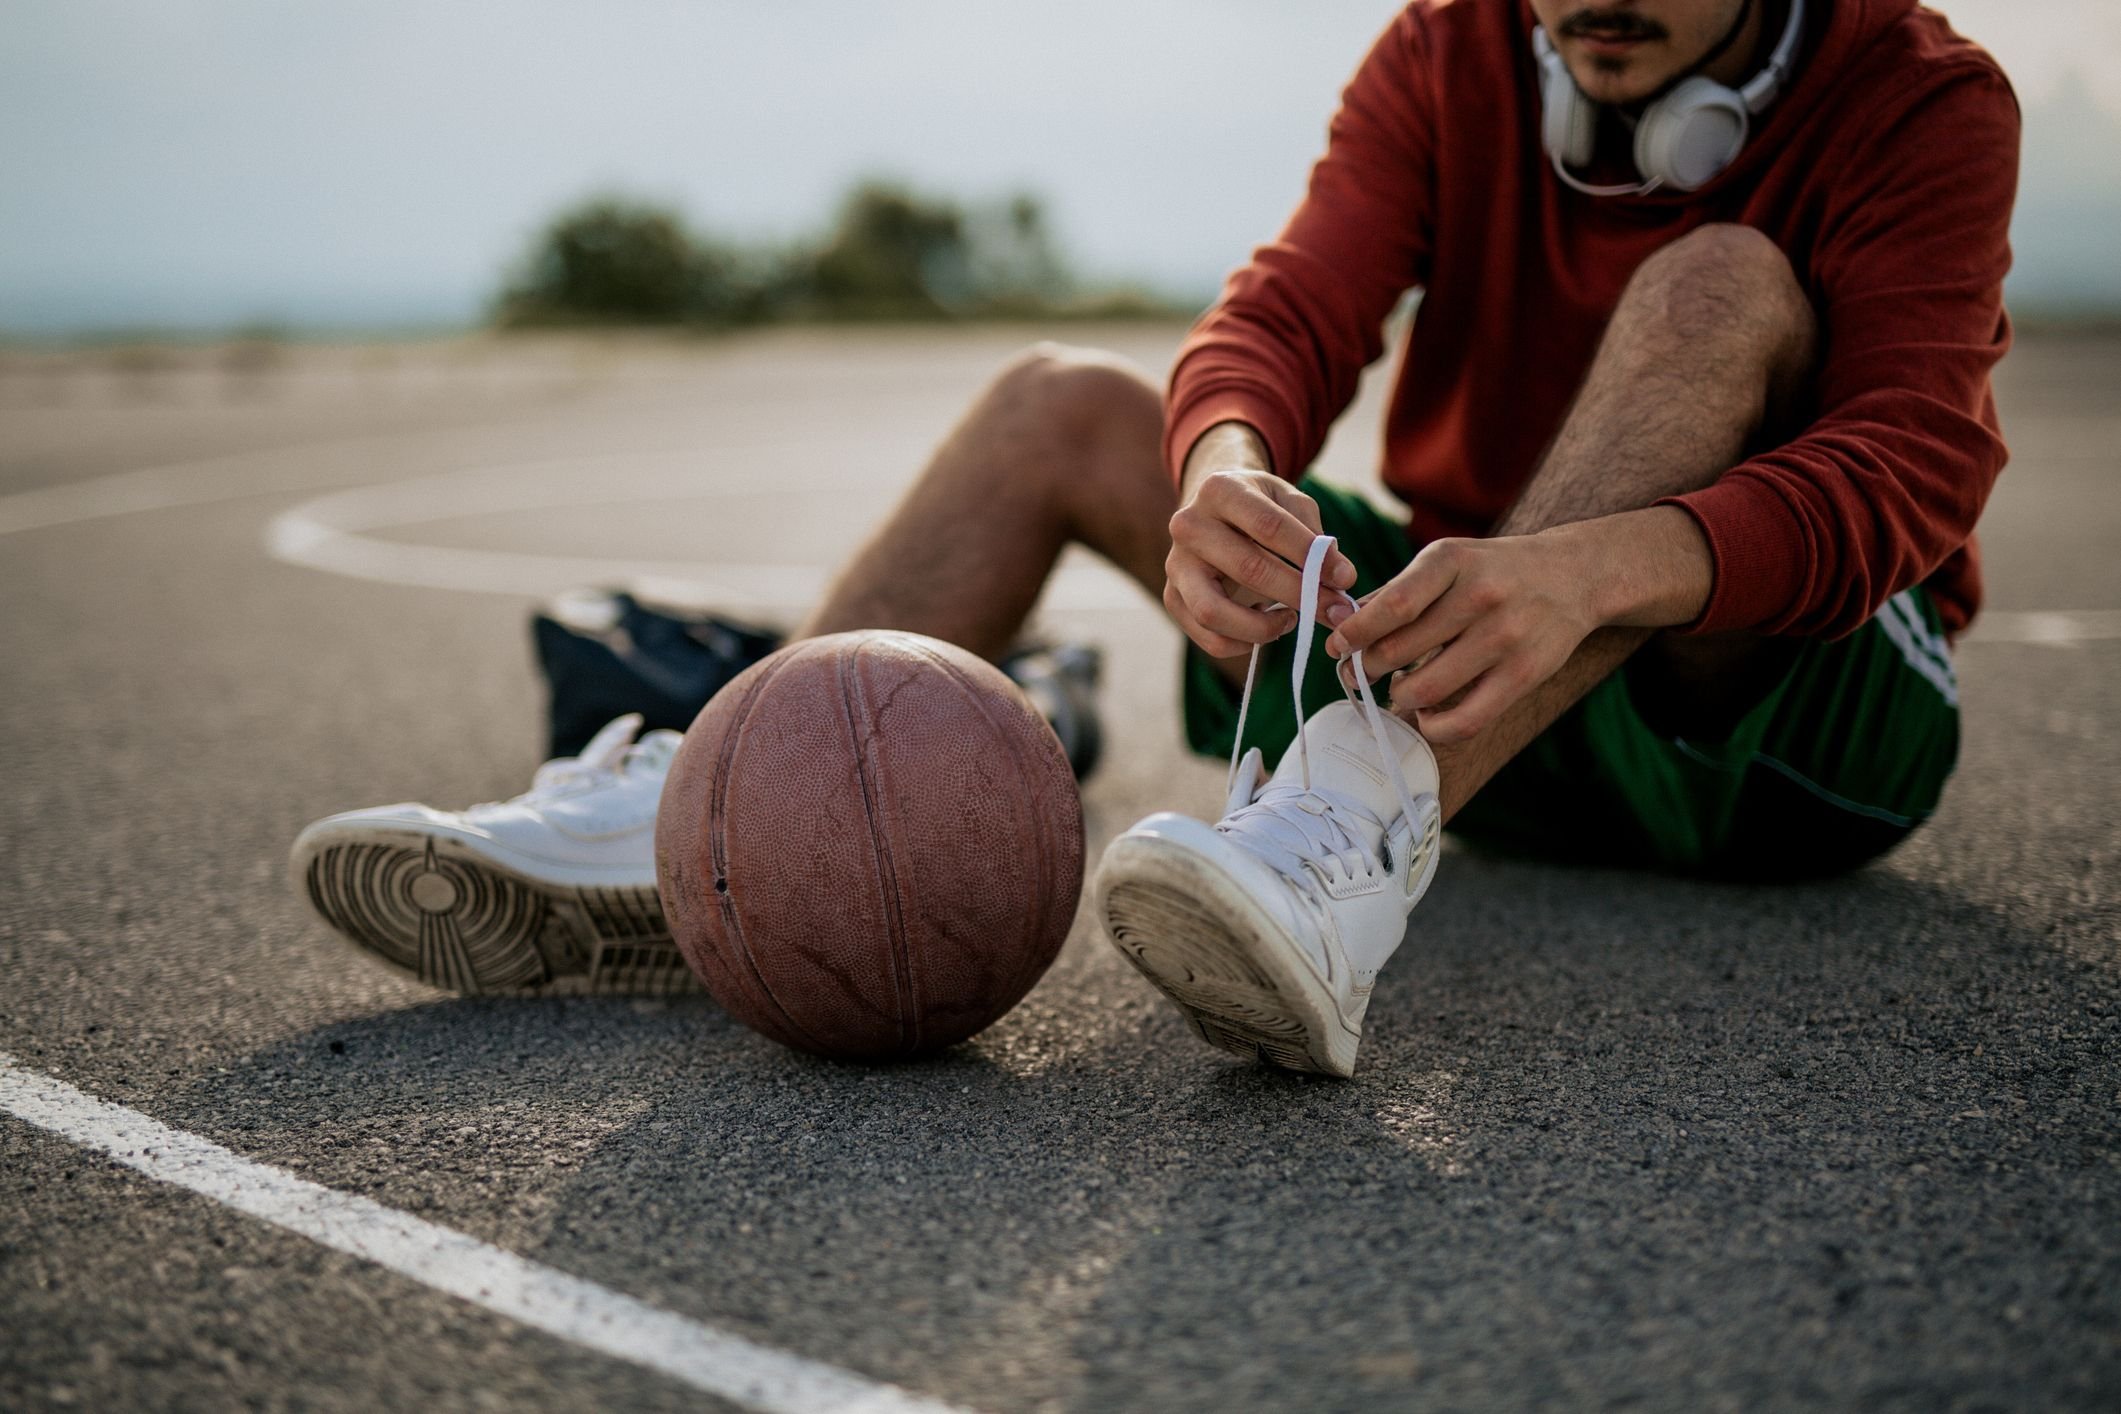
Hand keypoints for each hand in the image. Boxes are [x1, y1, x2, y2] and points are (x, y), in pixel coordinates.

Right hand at [1164, 429, 1356, 657]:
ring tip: (1291, 621)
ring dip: (1262, 627)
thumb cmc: (1259, 507)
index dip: (1310, 556)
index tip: (1345, 578)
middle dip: (1299, 595)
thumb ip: (1317, 537)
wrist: (1213, 509)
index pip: (1270, 526)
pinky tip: (1266, 627)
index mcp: (1220, 490)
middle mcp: (1188, 525)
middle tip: (1333, 611)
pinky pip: (1206, 636)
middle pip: (1248, 569)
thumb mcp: (1289, 502)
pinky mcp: (1172, 597)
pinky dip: (1241, 643)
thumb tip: (1342, 579)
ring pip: (1213, 612)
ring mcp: (1175, 564)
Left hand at [1324, 531, 1601, 744]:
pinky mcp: (1525, 674)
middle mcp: (1480, 595)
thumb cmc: (1493, 571)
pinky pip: (1465, 720)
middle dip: (1367, 668)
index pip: (1392, 605)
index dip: (1355, 633)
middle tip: (1361, 672)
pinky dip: (1433, 726)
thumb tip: (1344, 627)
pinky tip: (1426, 714)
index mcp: (1451, 560)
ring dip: (1398, 696)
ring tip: (1399, 686)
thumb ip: (1398, 591)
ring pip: (1425, 689)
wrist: (1574, 576)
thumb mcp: (1448, 561)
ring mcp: (1505, 636)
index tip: (1337, 647)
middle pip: (1399, 650)